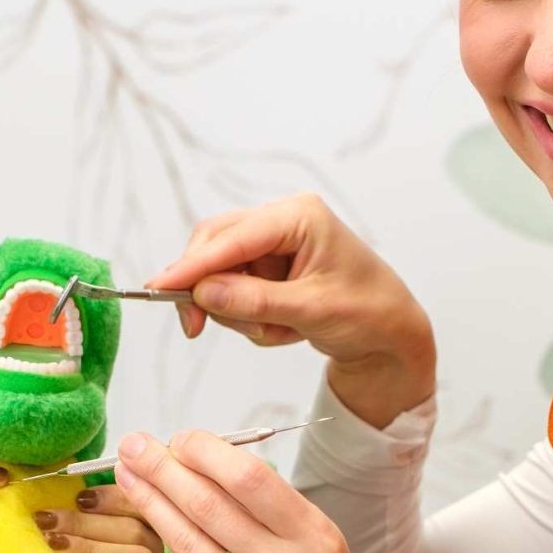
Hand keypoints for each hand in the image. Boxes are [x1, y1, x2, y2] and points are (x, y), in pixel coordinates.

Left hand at [39, 482, 165, 552]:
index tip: (79, 499)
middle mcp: (167, 552)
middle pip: (134, 532)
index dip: (111, 499)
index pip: (141, 506)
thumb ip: (99, 516)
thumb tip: (73, 495)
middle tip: (46, 521)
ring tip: (55, 545)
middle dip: (85, 524)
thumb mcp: (108, 537)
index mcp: (159, 526)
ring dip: (92, 550)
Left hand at [107, 429, 372, 552]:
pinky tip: (153, 522)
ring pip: (187, 543)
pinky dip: (169, 546)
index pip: (249, 480)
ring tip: (128, 476)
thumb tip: (200, 460)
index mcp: (313, 537)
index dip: (206, 453)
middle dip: (162, 469)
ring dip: (151, 503)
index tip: (181, 439)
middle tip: (134, 445)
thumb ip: (266, 504)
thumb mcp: (315, 539)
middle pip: (208, 506)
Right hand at [146, 193, 435, 428]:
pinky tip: (284, 328)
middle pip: (216, 246)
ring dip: (239, 313)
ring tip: (281, 331)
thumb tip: (205, 293)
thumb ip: (256, 301)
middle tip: (195, 328)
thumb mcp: (312, 310)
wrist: (391, 335)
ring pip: (221, 275)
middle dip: (210, 291)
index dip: (193, 265)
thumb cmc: (369, 313)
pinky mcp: (268, 268)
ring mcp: (273, 244)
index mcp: (299, 216)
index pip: (232, 237)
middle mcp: (282, 222)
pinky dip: (250, 319)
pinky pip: (234, 293)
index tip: (160, 288)